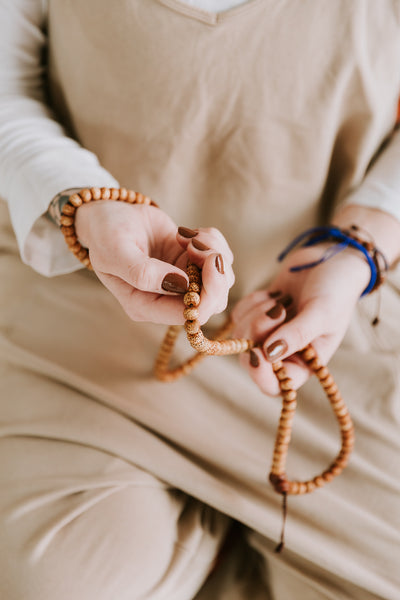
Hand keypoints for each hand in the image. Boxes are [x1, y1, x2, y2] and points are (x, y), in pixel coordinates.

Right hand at [75, 201, 233, 324]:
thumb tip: (182, 284)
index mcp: (145, 306)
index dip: (209, 293)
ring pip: (221, 280)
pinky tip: (188, 232)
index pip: (189, 315)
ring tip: (189, 235)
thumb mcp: (115, 251)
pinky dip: (212, 241)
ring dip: (214, 251)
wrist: (110, 214)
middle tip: (198, 243)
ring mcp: (182, 281)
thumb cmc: (105, 234)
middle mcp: (167, 299)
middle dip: (216, 272)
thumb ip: (143, 273)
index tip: (208, 260)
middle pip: (213, 302)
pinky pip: (219, 259)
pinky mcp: (192, 263)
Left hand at [231, 243, 369, 394]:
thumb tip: (269, 354)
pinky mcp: (256, 314)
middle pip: (251, 359)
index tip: (257, 352)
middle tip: (276, 310)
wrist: (331, 259)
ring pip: (241, 335)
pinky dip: (251, 302)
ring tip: (281, 299)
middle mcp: (284, 353)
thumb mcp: (322, 313)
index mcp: (305, 362)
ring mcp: (268, 333)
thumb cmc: (336, 290)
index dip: (260, 374)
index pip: (275, 385)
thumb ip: (297, 334)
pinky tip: (273, 293)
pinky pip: (238, 315)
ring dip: (255, 315)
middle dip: (256, 334)